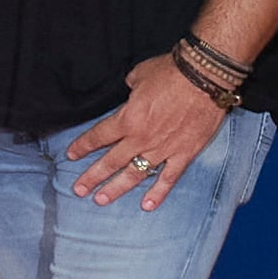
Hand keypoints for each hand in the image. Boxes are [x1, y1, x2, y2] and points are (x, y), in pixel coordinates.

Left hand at [63, 52, 227, 209]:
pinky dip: (158, 193)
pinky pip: (169, 177)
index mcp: (127, 119)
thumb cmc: (171, 72)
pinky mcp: (185, 153)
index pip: (98, 137)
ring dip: (117, 188)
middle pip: (111, 162)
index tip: (72, 156)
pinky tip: (147, 206)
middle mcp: (141, 138)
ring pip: (135, 174)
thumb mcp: (139, 75)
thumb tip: (130, 92)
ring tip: (101, 200)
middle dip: (92, 177)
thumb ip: (130, 89)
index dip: (83, 146)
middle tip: (78, 190)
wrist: (205, 77)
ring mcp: (163, 149)